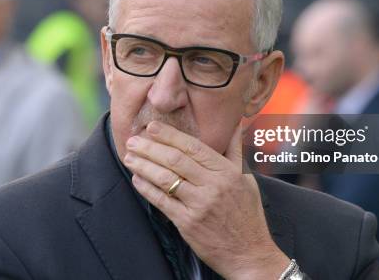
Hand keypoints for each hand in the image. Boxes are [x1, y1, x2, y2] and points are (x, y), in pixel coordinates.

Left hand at [123, 121, 289, 279]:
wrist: (249, 253)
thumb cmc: (248, 214)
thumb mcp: (247, 179)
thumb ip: (235, 151)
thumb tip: (234, 124)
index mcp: (226, 172)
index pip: (193, 147)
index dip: (170, 135)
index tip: (152, 127)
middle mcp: (213, 185)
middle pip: (175, 160)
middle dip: (150, 147)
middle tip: (132, 140)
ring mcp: (199, 205)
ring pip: (166, 178)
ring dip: (144, 166)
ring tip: (129, 158)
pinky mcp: (188, 223)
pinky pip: (162, 201)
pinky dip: (147, 188)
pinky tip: (137, 179)